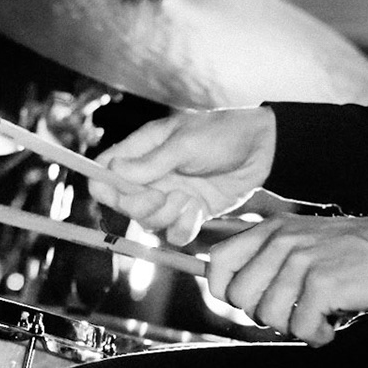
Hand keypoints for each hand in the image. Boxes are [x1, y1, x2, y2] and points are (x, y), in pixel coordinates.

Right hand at [91, 107, 275, 244]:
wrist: (263, 148)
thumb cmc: (221, 134)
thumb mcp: (184, 144)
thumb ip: (150, 163)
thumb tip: (113, 172)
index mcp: (141, 150)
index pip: (104, 172)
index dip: (105, 187)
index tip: (121, 193)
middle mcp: (151, 175)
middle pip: (123, 203)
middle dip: (140, 205)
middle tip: (163, 196)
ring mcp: (170, 195)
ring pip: (147, 222)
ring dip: (164, 217)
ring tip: (188, 201)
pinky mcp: (191, 212)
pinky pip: (175, 233)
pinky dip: (183, 228)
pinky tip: (198, 211)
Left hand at [208, 213, 367, 344]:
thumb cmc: (347, 251)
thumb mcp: (300, 238)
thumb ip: (267, 257)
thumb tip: (235, 293)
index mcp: (270, 230)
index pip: (218, 260)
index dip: (223, 289)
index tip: (244, 302)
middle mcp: (280, 243)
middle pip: (240, 296)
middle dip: (262, 314)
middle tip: (290, 312)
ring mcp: (300, 262)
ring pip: (268, 315)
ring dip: (292, 326)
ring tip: (314, 316)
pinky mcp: (322, 284)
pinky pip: (300, 328)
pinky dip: (316, 335)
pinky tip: (329, 325)